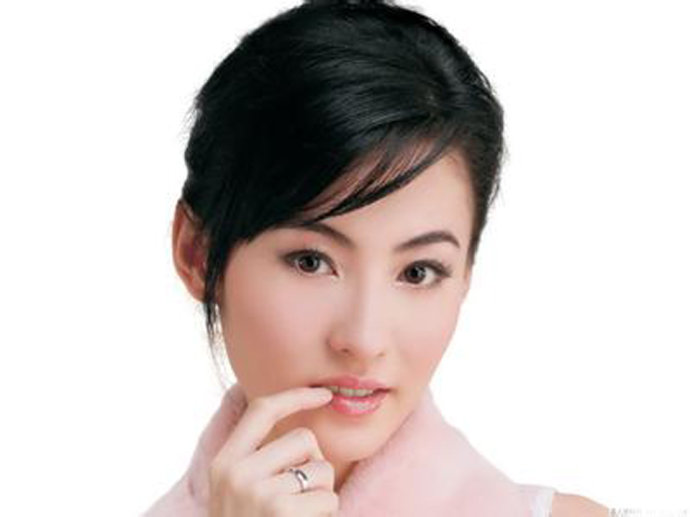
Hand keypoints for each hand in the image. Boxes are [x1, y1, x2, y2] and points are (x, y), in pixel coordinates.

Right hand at [208, 386, 337, 516]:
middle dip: (316, 463)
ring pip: (322, 469)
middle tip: (303, 495)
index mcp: (224, 462)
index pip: (262, 410)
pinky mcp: (281, 511)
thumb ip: (257, 461)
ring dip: (323, 493)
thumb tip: (302, 434)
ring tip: (302, 513)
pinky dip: (327, 514)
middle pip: (304, 438)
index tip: (324, 394)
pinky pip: (328, 499)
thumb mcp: (235, 490)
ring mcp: (258, 493)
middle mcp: (237, 473)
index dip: (296, 397)